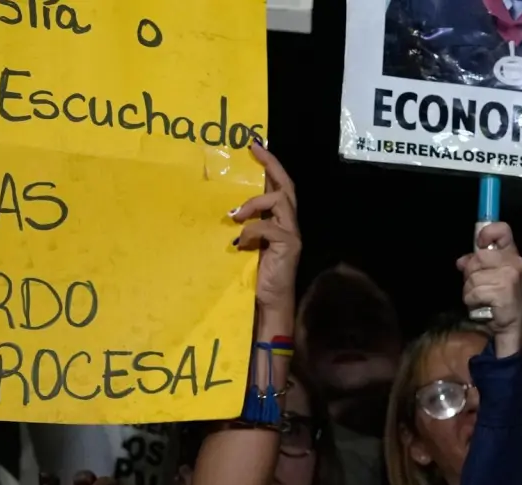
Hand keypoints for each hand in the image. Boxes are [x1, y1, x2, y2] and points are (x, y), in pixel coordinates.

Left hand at [231, 142, 301, 331]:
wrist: (271, 301)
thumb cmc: (258, 274)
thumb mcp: (249, 243)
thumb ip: (246, 226)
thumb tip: (230, 210)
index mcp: (280, 221)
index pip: (279, 186)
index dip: (270, 164)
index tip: (254, 145)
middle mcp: (290, 224)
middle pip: (287, 186)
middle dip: (272, 165)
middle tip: (255, 148)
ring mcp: (291, 234)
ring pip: (281, 201)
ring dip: (256, 202)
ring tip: (236, 214)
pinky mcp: (289, 246)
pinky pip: (269, 227)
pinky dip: (252, 230)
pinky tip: (241, 242)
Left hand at [458, 223, 521, 355]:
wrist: (509, 324)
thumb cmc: (498, 298)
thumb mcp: (488, 276)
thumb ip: (475, 264)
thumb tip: (461, 262)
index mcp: (511, 255)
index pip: (502, 230)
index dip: (487, 233)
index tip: (480, 244)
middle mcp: (513, 263)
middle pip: (478, 256)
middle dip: (471, 272)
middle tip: (479, 284)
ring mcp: (509, 277)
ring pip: (473, 276)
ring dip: (470, 289)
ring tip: (481, 297)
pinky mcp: (502, 292)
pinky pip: (474, 292)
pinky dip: (472, 300)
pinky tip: (482, 304)